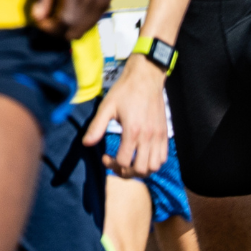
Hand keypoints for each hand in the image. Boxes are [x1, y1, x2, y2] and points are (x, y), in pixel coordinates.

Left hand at [29, 0, 109, 40]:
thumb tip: (38, 18)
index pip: (64, 21)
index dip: (49, 28)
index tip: (39, 22)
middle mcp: (93, 0)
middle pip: (74, 31)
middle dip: (57, 31)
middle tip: (46, 21)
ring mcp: (101, 3)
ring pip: (82, 31)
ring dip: (66, 30)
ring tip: (55, 17)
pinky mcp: (105, 4)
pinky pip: (89, 24)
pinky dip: (77, 24)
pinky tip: (69, 14)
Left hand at [83, 62, 168, 177]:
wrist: (146, 78)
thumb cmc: (125, 91)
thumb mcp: (107, 107)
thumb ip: (97, 127)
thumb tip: (86, 144)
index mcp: (132, 131)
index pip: (123, 161)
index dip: (111, 164)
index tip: (105, 156)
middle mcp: (148, 137)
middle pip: (140, 169)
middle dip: (126, 172)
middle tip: (118, 164)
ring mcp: (158, 137)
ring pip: (153, 167)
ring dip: (141, 170)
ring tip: (131, 163)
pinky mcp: (164, 135)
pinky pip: (163, 158)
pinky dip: (153, 163)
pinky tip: (143, 156)